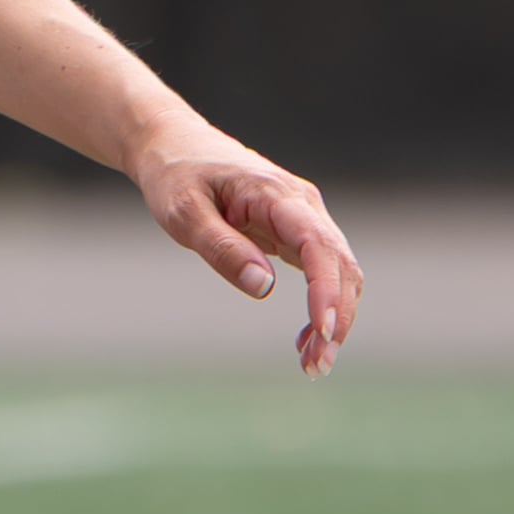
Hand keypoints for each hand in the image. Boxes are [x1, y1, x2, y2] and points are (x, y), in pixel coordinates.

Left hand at [134, 131, 364, 375]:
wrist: (173, 146)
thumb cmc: (175, 176)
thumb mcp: (183, 213)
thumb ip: (222, 248)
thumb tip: (264, 288)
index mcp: (277, 195)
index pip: (319, 246)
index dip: (328, 290)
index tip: (324, 330)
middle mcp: (302, 206)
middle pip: (340, 264)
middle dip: (337, 316)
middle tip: (317, 366)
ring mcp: (302, 219)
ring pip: (338, 272)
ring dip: (334, 317)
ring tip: (312, 364)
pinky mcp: (295, 233)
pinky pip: (321, 273)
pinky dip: (321, 307)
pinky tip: (305, 340)